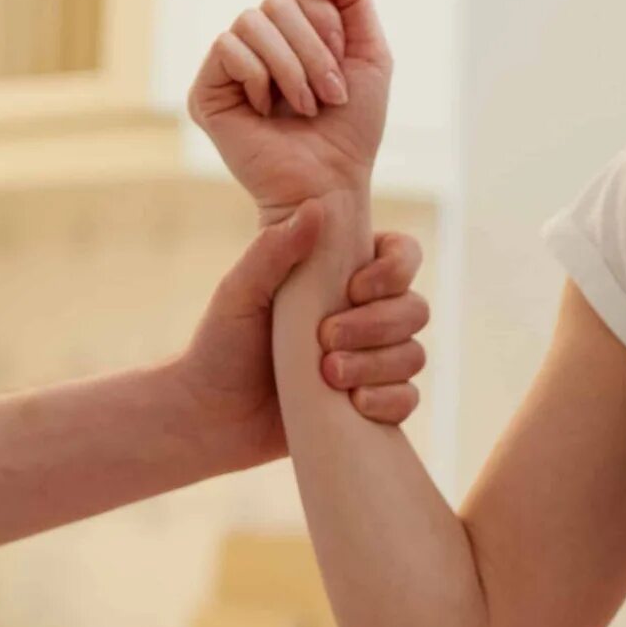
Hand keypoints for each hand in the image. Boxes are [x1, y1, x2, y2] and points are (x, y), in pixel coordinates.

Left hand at [178, 204, 432, 460]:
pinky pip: (408, 399)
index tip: (352, 289)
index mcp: (340, 278)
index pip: (401, 256)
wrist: (210, 417)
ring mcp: (369, 362)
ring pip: (414, 355)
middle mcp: (363, 316)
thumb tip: (315, 209)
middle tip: (325, 340)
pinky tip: (353, 404)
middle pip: (415, 308)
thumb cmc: (220, 347)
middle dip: (376, 325)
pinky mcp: (370, 405)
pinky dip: (387, 401)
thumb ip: (274, 251)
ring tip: (327, 374)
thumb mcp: (239, 293)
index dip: (394, 270)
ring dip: (375, 365)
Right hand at [187, 0, 393, 218]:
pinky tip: (265, 110)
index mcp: (290, 26)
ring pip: (252, 20)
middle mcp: (256, 39)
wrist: (330, 181)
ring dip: (292, 67)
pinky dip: (260, 77)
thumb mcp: (371, 50)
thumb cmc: (351, 125)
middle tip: (330, 93)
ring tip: (305, 106)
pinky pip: (227, 47)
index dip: (324, 11)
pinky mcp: (206, 91)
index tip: (343, 57)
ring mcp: (229, 64)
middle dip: (314, 46)